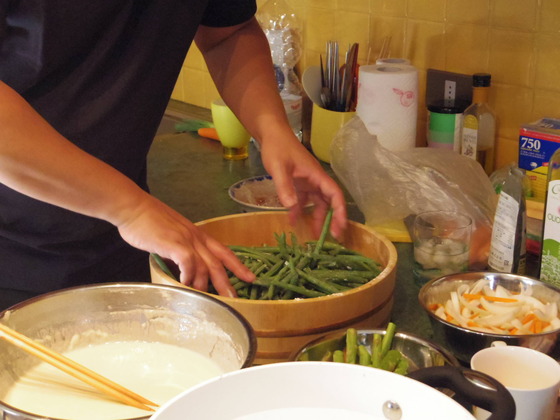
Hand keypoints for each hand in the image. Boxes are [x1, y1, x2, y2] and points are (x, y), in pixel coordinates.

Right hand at [115, 194, 254, 296]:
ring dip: (204, 285)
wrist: (133, 207)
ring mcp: (186, 240)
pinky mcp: (174, 244)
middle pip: (218, 263)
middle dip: (227, 283)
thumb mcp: (173, 235)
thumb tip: (182, 267)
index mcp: (198, 235)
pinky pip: (188, 263)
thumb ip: (180, 250)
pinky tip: (185, 285)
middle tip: (234, 298)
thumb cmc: (149, 220)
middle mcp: (196, 238)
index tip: (250, 277)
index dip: (238, 266)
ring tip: (203, 299)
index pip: (224, 252)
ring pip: (204, 266)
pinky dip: (188, 276)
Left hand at [260, 132, 346, 238]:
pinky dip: (299, 210)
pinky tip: (292, 221)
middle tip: (332, 238)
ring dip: (316, 218)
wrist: (270, 134)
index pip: (334, 194)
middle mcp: (315, 180)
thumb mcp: (278, 167)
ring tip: (313, 236)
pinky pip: (303, 200)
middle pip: (328, 201)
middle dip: (331, 219)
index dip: (339, 211)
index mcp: (316, 175)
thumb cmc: (277, 147)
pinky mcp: (298, 182)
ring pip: (316, 202)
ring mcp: (307, 181)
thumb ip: (284, 186)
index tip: (340, 227)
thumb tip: (291, 206)